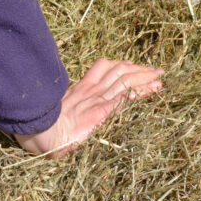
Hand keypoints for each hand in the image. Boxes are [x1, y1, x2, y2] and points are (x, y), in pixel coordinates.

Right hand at [14, 59, 163, 156]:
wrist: (40, 136)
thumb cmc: (47, 130)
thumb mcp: (63, 113)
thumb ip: (74, 107)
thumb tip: (80, 109)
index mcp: (81, 88)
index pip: (106, 67)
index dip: (124, 64)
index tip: (138, 67)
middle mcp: (91, 90)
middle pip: (119, 70)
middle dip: (140, 69)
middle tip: (157, 70)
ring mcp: (96, 100)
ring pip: (125, 79)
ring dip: (146, 77)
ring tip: (160, 78)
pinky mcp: (100, 112)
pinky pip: (125, 97)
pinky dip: (142, 91)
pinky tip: (154, 89)